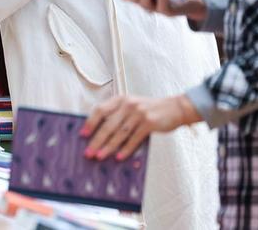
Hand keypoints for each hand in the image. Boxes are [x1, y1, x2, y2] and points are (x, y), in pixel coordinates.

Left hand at [80, 95, 201, 160]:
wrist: (175, 108)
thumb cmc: (149, 110)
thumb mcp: (132, 106)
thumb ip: (118, 115)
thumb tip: (100, 135)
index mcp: (120, 99)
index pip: (100, 110)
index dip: (90, 123)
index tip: (82, 135)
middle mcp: (128, 104)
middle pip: (108, 125)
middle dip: (96, 140)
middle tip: (88, 152)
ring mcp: (139, 113)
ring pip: (119, 133)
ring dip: (108, 147)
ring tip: (99, 156)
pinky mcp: (149, 123)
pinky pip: (134, 139)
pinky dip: (126, 149)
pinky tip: (119, 157)